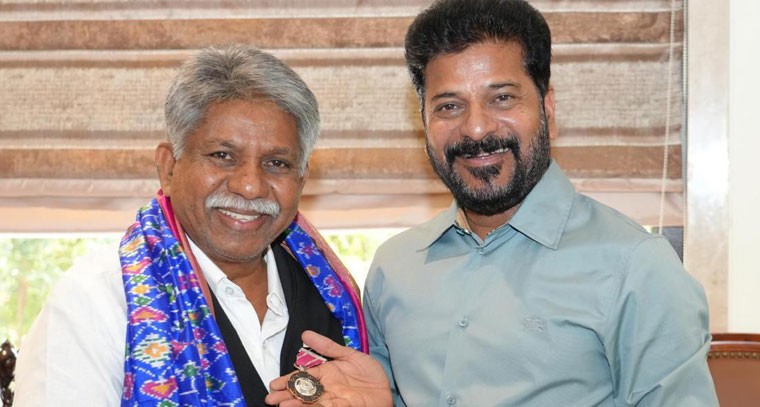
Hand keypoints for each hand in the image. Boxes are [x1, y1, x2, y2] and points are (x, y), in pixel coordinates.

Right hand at [266, 330, 391, 406]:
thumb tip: (305, 334)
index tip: (273, 384)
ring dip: (296, 404)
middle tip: (270, 398)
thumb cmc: (369, 373)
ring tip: (282, 405)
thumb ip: (328, 347)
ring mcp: (333, 400)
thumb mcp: (349, 355)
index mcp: (325, 374)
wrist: (387, 389)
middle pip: (302, 393)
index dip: (287, 381)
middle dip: (286, 396)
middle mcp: (326, 389)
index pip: (302, 378)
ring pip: (310, 403)